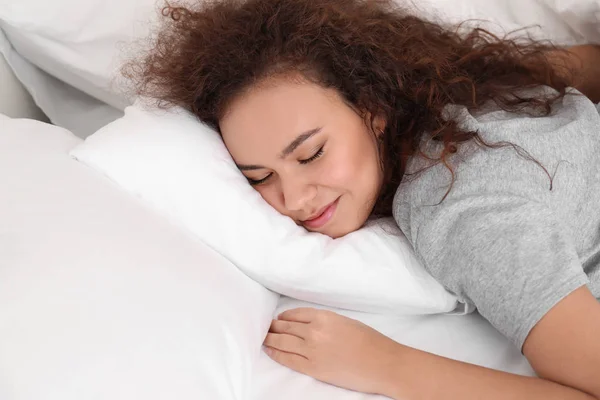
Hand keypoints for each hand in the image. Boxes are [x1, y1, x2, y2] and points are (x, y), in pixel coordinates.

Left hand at [263, 308, 403, 396]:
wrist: (383, 363)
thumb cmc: (370, 342)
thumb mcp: (346, 322)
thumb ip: (326, 322)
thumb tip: (309, 325)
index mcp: (325, 316)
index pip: (295, 314)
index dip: (284, 317)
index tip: (278, 319)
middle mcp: (315, 331)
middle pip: (285, 327)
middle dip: (273, 327)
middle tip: (264, 327)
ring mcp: (312, 350)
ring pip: (282, 341)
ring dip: (270, 339)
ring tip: (263, 337)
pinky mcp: (313, 368)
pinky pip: (288, 359)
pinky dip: (276, 353)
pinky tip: (269, 350)